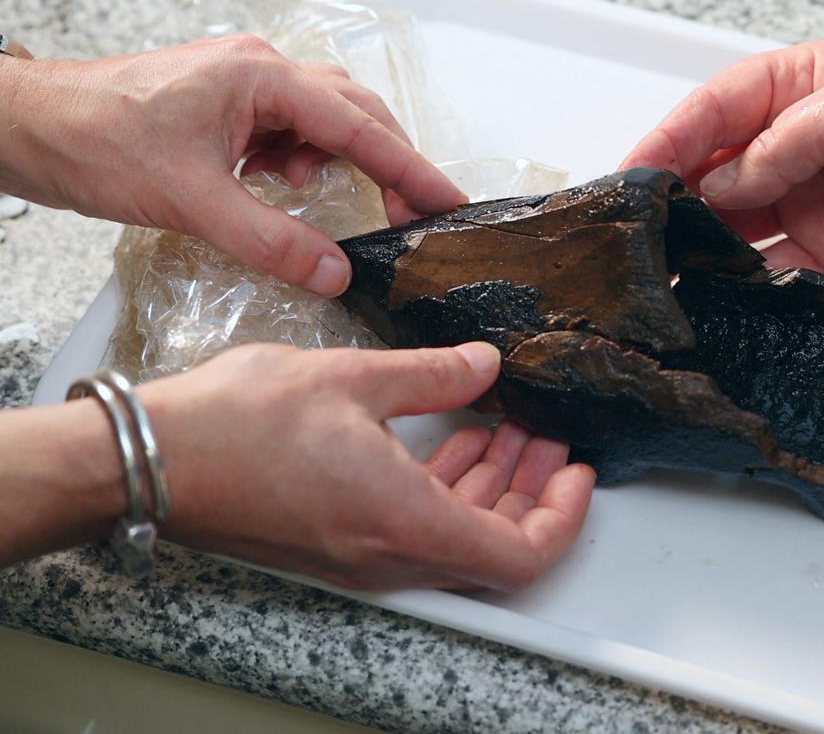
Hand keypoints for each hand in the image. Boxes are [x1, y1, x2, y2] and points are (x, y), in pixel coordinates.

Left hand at [0, 36, 466, 295]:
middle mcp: (261, 69)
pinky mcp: (228, 102)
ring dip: (344, 160)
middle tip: (416, 213)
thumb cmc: (95, 142)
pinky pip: (290, 128)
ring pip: (325, 118)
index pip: (358, 126)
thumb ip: (272, 240)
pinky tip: (286, 187)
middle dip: (390, 163)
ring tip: (348, 204)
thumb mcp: (194, 202)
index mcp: (261, 77)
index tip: (448, 201)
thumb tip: (336, 272)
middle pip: (354, 111)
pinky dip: (304, 160)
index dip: (410, 169)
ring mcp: (244, 82)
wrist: (30, 125)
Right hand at [134, 342, 594, 590]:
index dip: (562, 516)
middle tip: (546, 436)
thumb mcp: (355, 377)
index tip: (577, 471)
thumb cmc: (236, 425)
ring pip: (453, 534)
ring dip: (489, 484)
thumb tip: (485, 366)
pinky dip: (444, 486)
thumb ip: (435, 374)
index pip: (520, 554)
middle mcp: (389, 553)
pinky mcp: (336, 540)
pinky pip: (414, 525)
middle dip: (531, 489)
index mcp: (407, 522)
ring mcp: (361, 553)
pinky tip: (451, 435)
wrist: (149, 458)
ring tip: (506, 424)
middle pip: (492, 544)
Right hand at [622, 39, 823, 374]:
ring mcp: (813, 204)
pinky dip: (746, 284)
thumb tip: (720, 183)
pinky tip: (719, 294)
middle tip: (637, 229)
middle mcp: (797, 146)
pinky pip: (776, 272)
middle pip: (716, 171)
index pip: (717, 111)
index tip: (631, 173)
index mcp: (800, 88)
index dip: (671, 139)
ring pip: (737, 226)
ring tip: (665, 267)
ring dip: (703, 244)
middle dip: (675, 197)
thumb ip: (785, 144)